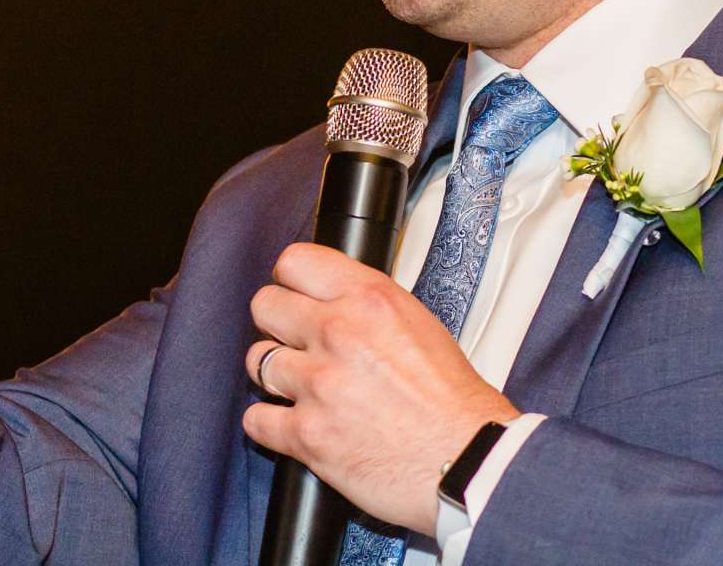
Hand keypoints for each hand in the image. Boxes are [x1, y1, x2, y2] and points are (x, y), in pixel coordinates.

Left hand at [242, 243, 516, 536]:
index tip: (294, 294)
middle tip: (295, 342)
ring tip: (301, 387)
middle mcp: (338, 332)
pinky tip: (293, 424)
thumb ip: (369, 306)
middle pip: (265, 305)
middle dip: (277, 324)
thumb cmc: (454, 401)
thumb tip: (335, 302)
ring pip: (257, 361)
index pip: (295, 262)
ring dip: (276, 376)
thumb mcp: (419, 323)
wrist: (467, 461)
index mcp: (369, 299)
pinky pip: (255, 419)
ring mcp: (318, 384)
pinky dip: (270, 424)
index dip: (290, 280)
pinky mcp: (306, 435)